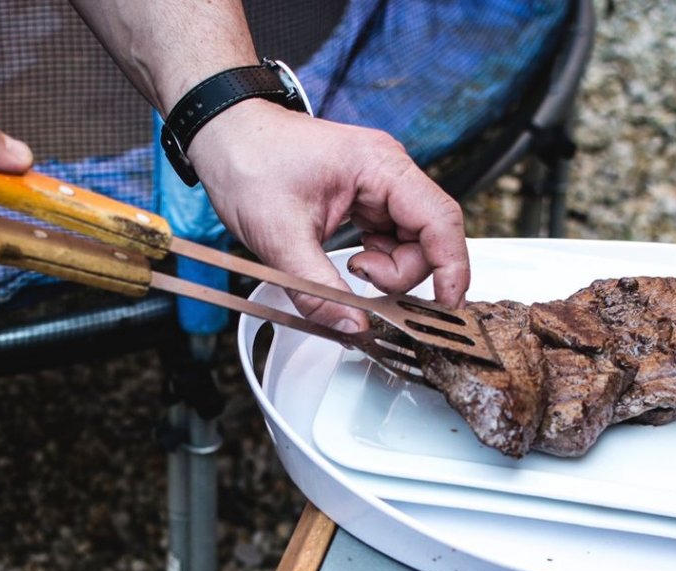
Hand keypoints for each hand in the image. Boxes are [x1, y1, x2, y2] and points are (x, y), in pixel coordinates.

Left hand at [189, 100, 469, 330]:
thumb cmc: (249, 161)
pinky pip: (387, 243)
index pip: (441, 220)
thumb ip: (318, 288)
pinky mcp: (363, 204)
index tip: (446, 307)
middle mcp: (388, 174)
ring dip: (386, 271)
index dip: (451, 268)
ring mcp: (377, 189)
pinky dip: (374, 263)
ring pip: (409, 246)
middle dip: (401, 274)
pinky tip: (345, 264)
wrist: (224, 138)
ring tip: (348, 268)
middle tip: (360, 280)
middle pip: (428, 239)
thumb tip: (353, 328)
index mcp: (381, 166)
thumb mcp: (280, 235)